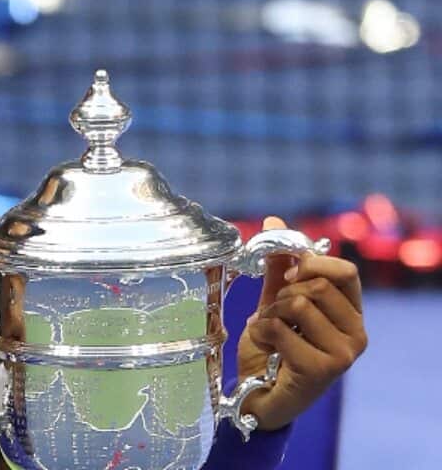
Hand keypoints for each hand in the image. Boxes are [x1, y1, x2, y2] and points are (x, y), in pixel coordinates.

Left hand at [237, 216, 368, 429]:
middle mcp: (357, 333)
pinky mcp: (322, 369)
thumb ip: (279, 266)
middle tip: (273, 314)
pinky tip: (265, 348)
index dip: (312, 263)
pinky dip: (261, 333)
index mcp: (351, 313)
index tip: (289, 273)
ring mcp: (344, 354)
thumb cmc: (272, 349)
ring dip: (268, 314)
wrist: (258, 394)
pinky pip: (280, 328)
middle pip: (317, 285)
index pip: (346, 271)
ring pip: (297, 303)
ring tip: (268, 332)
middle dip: (283, 293)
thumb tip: (274, 222)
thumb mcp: (275, 301)